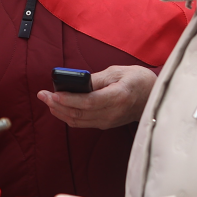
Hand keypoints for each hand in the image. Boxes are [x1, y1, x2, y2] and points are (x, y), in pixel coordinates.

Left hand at [37, 65, 155, 128]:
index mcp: (118, 97)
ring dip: (60, 112)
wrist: (153, 98)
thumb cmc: (138, 80)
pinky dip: (68, 116)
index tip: (53, 94)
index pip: (89, 102)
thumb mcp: (118, 72)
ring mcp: (109, 121)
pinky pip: (83, 123)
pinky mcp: (106, 124)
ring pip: (78, 121)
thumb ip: (96, 79)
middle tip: (43, 95)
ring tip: (47, 100)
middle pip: (80, 114)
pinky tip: (60, 107)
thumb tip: (75, 83)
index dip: (69, 100)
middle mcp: (113, 113)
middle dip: (58, 105)